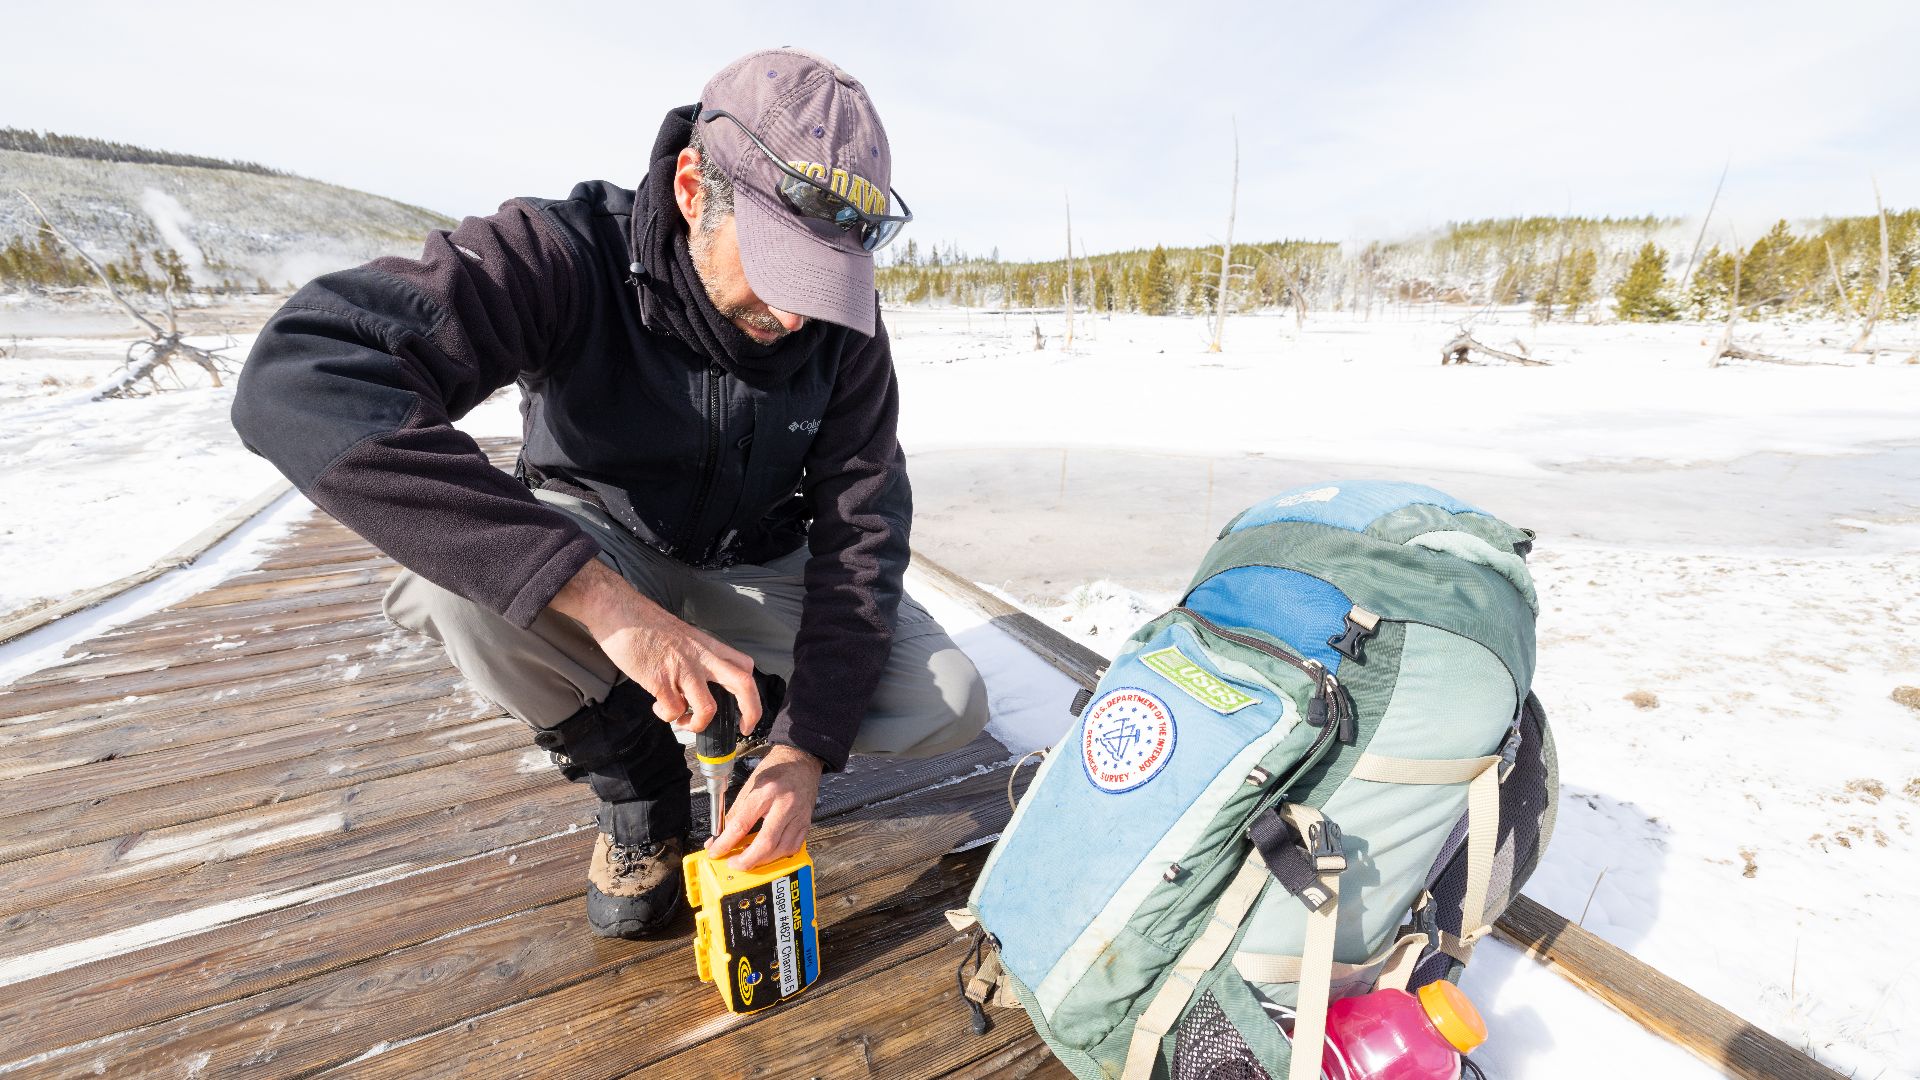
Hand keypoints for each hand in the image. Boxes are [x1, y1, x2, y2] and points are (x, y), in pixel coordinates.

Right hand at [550, 559, 762, 734]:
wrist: (617, 610)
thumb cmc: (644, 623)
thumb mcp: (682, 637)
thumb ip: (693, 657)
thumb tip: (694, 685)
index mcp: (707, 645)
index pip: (744, 665)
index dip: (752, 690)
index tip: (746, 709)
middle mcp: (700, 657)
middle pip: (742, 683)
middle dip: (751, 710)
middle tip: (744, 728)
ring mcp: (681, 668)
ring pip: (708, 708)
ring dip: (697, 724)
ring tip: (682, 721)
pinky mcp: (659, 679)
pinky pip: (673, 710)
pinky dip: (666, 715)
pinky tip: (656, 706)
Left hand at [706, 744, 822, 870]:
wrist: (802, 761)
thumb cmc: (776, 770)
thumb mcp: (750, 786)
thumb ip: (735, 813)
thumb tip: (721, 836)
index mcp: (766, 792)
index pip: (742, 824)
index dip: (725, 843)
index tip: (715, 852)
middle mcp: (784, 805)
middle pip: (765, 843)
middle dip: (746, 860)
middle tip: (732, 864)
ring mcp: (798, 816)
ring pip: (780, 850)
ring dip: (762, 861)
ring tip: (748, 859)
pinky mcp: (806, 823)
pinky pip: (792, 847)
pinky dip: (777, 855)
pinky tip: (767, 854)